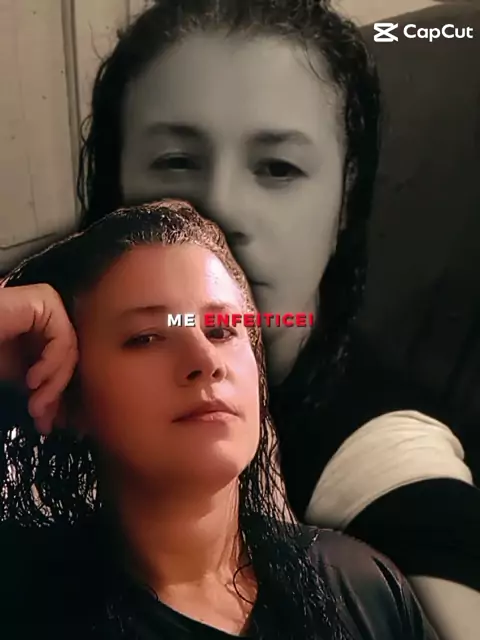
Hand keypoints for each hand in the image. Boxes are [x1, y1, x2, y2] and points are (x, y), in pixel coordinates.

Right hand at [0, 283, 77, 433]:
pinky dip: (51, 363)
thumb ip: (40, 390)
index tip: (51, 423)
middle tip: (43, 417)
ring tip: (36, 403)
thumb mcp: (17, 376)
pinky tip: (32, 379)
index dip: (60, 395)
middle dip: (58, 393)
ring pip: (70, 350)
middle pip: (71, 357)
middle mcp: (52, 315)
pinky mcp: (44, 299)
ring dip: (54, 383)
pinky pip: (62, 337)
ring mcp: (49, 305)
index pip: (68, 363)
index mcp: (47, 331)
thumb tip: (57, 417)